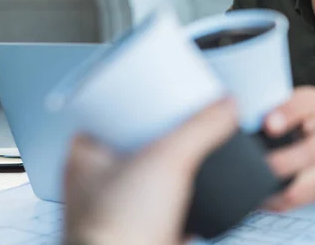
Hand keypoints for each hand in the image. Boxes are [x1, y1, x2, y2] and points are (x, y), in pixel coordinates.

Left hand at [63, 99, 236, 244]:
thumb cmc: (118, 232)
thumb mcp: (166, 161)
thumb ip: (202, 128)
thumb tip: (227, 105)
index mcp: (87, 153)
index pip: (112, 108)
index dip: (139, 95)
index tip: (163, 85)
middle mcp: (100, 176)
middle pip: (139, 135)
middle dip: (167, 125)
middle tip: (189, 109)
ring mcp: (122, 201)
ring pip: (155, 166)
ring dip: (178, 157)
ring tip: (200, 139)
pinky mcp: (146, 223)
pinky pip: (169, 194)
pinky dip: (185, 186)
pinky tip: (201, 178)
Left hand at [262, 86, 314, 210]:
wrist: (307, 129)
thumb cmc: (282, 117)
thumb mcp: (272, 104)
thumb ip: (257, 108)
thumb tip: (230, 111)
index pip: (305, 106)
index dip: (286, 114)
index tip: (267, 124)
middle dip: (284, 160)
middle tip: (261, 164)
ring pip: (314, 178)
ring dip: (284, 186)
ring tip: (259, 184)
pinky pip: (308, 197)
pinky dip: (284, 200)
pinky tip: (266, 195)